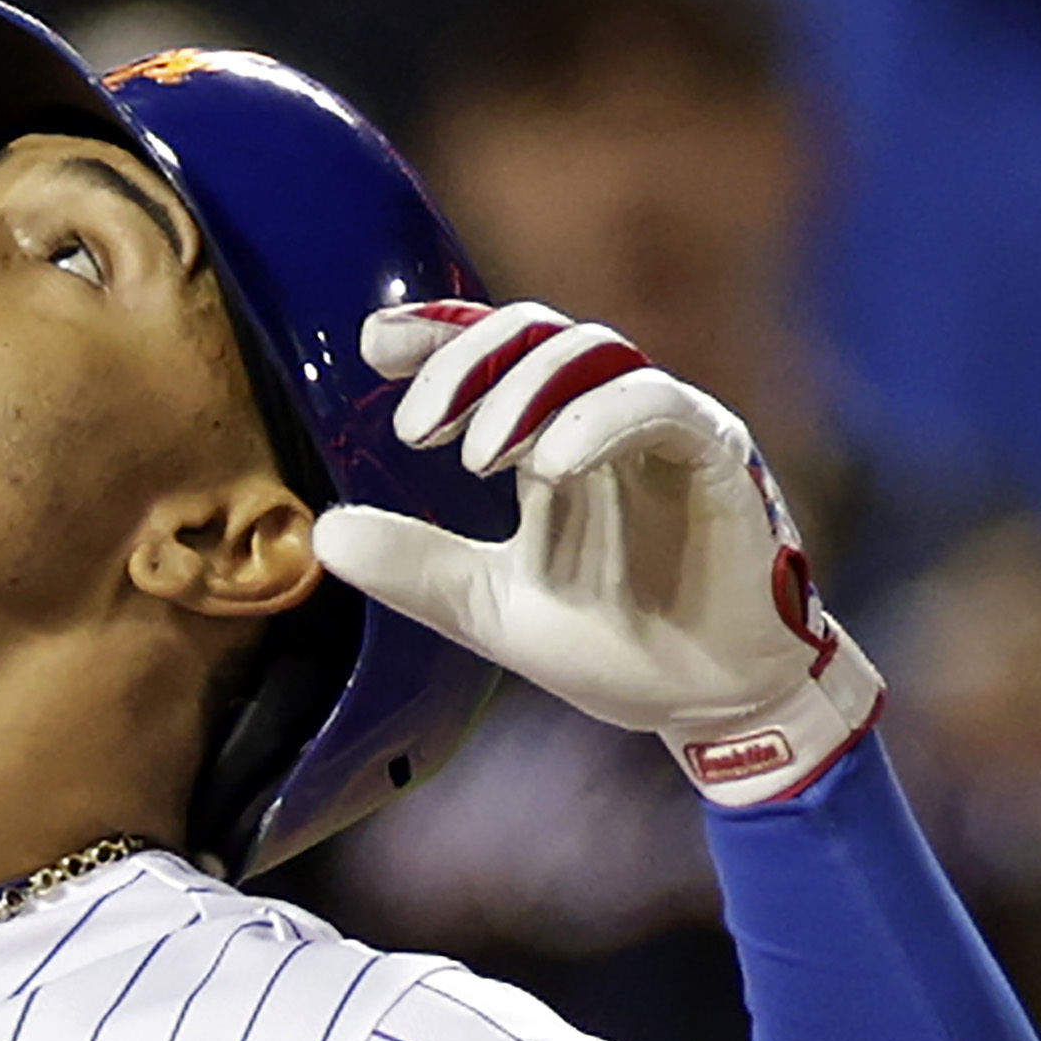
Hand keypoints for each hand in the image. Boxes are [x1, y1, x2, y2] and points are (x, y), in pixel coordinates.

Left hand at [309, 299, 882, 803]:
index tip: (372, 345)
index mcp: (552, 438)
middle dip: (465, 362)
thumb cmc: (614, 647)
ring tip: (473, 459)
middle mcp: (605, 418)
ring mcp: (663, 429)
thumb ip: (416, 566)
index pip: (493, 355)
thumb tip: (325, 531)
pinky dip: (594, 421)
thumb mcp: (487, 608)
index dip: (435, 335)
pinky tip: (545, 468)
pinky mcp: (715, 452)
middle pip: (535, 334)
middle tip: (415, 429)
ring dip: (523, 390)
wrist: (704, 706)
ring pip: (593, 353)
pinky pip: (656, 403)